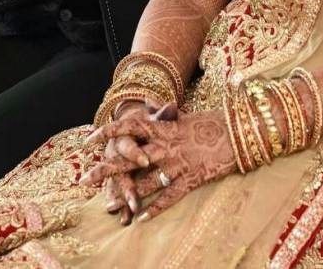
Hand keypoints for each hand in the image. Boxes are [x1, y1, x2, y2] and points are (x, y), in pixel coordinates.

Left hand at [84, 107, 235, 220]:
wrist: (238, 132)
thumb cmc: (211, 123)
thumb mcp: (185, 116)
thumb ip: (165, 114)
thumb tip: (151, 104)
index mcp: (164, 128)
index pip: (130, 126)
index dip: (108, 132)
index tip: (89, 139)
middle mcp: (166, 146)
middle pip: (129, 158)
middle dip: (106, 169)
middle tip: (84, 180)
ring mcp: (178, 163)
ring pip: (146, 182)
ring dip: (127, 195)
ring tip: (110, 206)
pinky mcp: (192, 179)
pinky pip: (170, 196)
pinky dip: (155, 208)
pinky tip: (141, 219)